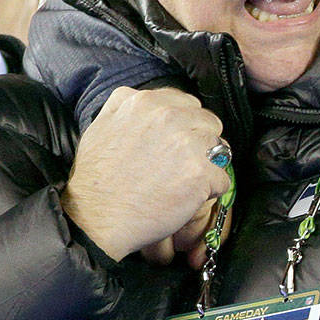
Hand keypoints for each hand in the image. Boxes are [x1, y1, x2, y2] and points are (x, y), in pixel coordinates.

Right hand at [61, 87, 231, 260]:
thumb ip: (124, 107)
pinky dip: (210, 192)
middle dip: (200, 144)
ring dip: (208, 167)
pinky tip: (186, 198)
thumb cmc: (97, 181)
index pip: (188, 103)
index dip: (186, 126)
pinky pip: (223, 179)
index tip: (176, 144)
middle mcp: (168, 116)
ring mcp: (187, 143)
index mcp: (144, 102)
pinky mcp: (201, 171)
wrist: (97, 220)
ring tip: (181, 183)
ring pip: (220, 149)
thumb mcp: (100, 128)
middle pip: (209, 123)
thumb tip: (144, 99)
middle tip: (179, 166)